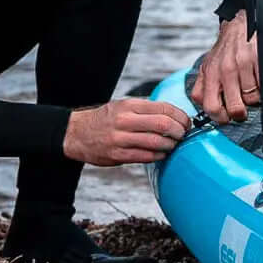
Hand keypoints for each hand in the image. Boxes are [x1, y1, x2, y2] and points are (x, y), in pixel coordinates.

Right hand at [62, 98, 190, 165]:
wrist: (76, 133)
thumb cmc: (106, 119)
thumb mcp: (124, 106)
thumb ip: (146, 110)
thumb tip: (175, 117)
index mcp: (129, 105)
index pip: (163, 108)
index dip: (180, 116)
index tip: (186, 122)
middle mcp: (125, 120)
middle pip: (163, 125)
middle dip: (179, 131)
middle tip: (183, 135)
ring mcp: (120, 139)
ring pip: (156, 142)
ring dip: (170, 145)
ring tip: (173, 145)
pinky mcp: (117, 155)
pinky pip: (145, 157)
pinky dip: (158, 156)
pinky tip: (162, 153)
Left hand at [191, 10, 258, 123]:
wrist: (240, 24)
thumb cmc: (226, 49)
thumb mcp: (207, 66)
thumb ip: (203, 88)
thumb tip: (205, 111)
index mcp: (209, 73)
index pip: (210, 107)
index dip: (220, 118)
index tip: (226, 116)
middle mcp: (223, 69)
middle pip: (234, 108)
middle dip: (240, 114)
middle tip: (242, 110)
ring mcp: (241, 64)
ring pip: (252, 99)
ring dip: (254, 98)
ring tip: (251, 89)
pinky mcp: (257, 59)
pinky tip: (258, 79)